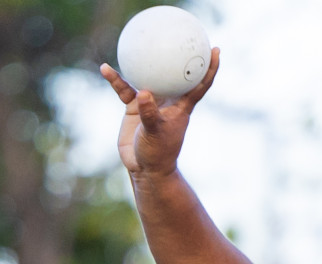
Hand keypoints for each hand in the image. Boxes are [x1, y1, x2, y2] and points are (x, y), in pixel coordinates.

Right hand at [100, 48, 220, 176]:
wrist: (144, 168)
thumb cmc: (158, 153)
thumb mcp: (155, 133)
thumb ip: (149, 113)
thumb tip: (144, 93)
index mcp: (182, 106)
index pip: (200, 84)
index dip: (210, 67)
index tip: (216, 50)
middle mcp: (168, 101)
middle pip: (178, 74)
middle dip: (182, 57)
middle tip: (183, 37)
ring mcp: (151, 103)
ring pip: (148, 77)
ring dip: (144, 63)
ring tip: (136, 44)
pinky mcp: (134, 108)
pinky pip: (125, 89)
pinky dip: (116, 80)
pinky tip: (105, 69)